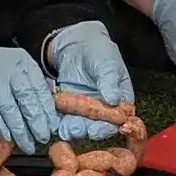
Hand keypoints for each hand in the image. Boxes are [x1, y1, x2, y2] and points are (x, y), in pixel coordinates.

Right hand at [0, 47, 57, 151]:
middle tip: (43, 138)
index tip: (53, 127)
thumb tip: (54, 116)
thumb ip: (34, 89)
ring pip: (8, 107)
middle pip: (25, 96)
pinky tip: (8, 138)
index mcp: (23, 60)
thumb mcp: (18, 76)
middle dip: (36, 121)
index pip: (39, 87)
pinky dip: (0, 127)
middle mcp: (7, 65)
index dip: (47, 109)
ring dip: (19, 129)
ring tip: (27, 144)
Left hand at [45, 20, 134, 139]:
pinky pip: (63, 119)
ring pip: (80, 126)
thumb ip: (109, 81)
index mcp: (120, 101)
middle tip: (83, 131)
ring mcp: (84, 111)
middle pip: (98, 126)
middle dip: (90, 130)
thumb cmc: (99, 51)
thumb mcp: (107, 63)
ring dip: (74, 129)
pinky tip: (55, 122)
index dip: (111, 125)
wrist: (76, 44)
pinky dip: (59, 122)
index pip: (118, 118)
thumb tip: (114, 99)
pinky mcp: (68, 109)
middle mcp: (103, 110)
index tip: (103, 128)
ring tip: (69, 129)